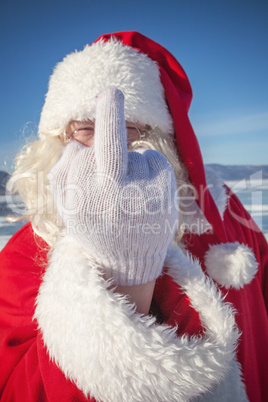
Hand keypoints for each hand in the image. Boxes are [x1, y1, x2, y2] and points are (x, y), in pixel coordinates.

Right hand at [49, 87, 177, 285]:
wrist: (131, 260)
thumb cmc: (96, 228)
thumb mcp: (68, 209)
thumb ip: (63, 174)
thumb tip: (77, 143)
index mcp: (86, 200)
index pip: (81, 156)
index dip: (84, 156)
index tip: (82, 136)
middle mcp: (116, 195)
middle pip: (110, 143)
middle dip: (109, 112)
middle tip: (110, 92)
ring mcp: (144, 190)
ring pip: (131, 151)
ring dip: (127, 162)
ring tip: (129, 193)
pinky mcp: (166, 187)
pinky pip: (151, 157)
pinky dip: (146, 165)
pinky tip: (144, 189)